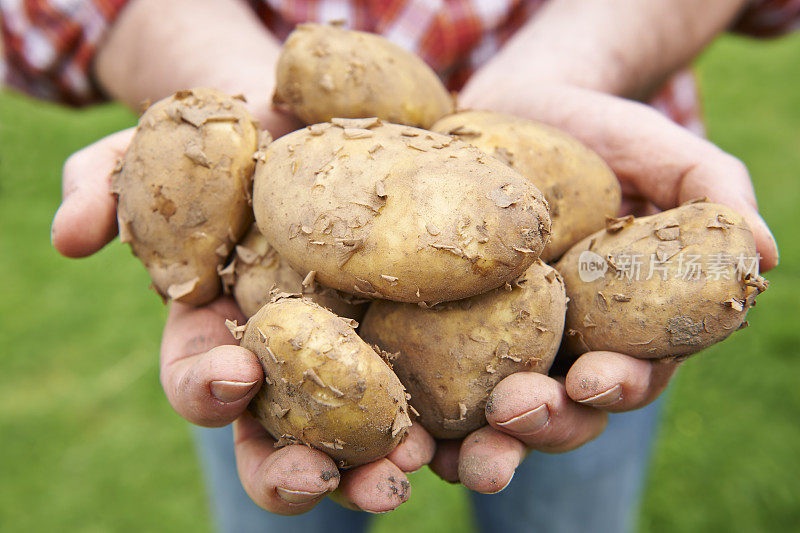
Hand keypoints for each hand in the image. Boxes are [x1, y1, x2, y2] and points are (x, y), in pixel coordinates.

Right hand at [52, 128, 435, 513]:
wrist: (315, 123)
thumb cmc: (233, 143)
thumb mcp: (165, 151)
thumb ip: (108, 185)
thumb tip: (69, 235)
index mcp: (223, 336)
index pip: (202, 382)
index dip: (207, 389)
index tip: (232, 374)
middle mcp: (288, 368)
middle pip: (282, 440)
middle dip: (294, 469)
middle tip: (319, 477)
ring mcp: (357, 365)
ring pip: (362, 442)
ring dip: (377, 470)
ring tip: (402, 476)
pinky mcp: (421, 345)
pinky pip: (439, 398)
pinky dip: (454, 425)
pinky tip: (476, 432)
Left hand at [430, 81, 779, 492]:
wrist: (517, 107)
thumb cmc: (600, 131)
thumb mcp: (663, 151)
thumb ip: (715, 194)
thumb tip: (762, 253)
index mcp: (623, 323)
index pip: (633, 371)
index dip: (620, 384)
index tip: (596, 377)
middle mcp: (564, 347)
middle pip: (563, 409)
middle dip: (544, 423)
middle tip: (515, 415)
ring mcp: (502, 344)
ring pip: (497, 416)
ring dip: (482, 446)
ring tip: (458, 458)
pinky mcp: (444, 331)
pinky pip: (432, 384)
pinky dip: (422, 419)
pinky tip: (403, 434)